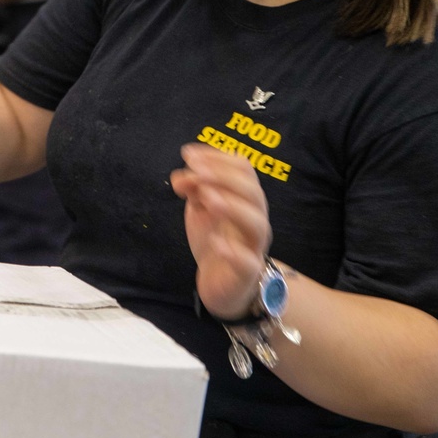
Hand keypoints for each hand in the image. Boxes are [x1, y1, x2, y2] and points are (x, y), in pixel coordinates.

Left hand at [170, 144, 270, 320]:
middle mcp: (254, 218)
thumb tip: (180, 175)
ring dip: (233, 206)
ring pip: (256, 223)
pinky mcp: (247, 273)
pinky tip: (216, 242)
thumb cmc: (215, 237)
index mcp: (245, 198)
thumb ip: (193, 188)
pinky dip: (233, 251)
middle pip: (252, 192)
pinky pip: (248, 262)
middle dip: (223, 177)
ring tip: (208, 198)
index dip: (218, 158)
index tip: (189, 155)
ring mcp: (254, 246)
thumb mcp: (199, 208)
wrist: (220, 282)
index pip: (243, 169)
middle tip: (196, 171)